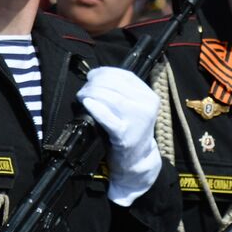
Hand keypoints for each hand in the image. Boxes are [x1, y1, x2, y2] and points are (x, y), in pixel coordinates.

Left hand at [77, 67, 160, 205]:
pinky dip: (96, 109)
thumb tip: (95, 75)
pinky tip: (87, 104)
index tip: (92, 75)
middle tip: (83, 89)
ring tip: (81, 96)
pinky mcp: (125, 136)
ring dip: (92, 93)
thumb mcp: (133, 106)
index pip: (125, 75)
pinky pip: (108, 118)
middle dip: (95, 83)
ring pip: (112, 98)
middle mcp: (146, 106)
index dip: (105, 72)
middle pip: (116, 85)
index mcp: (149, 96)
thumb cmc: (130, 129)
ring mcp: (137, 121)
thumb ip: (120, 90)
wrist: (136, 159)